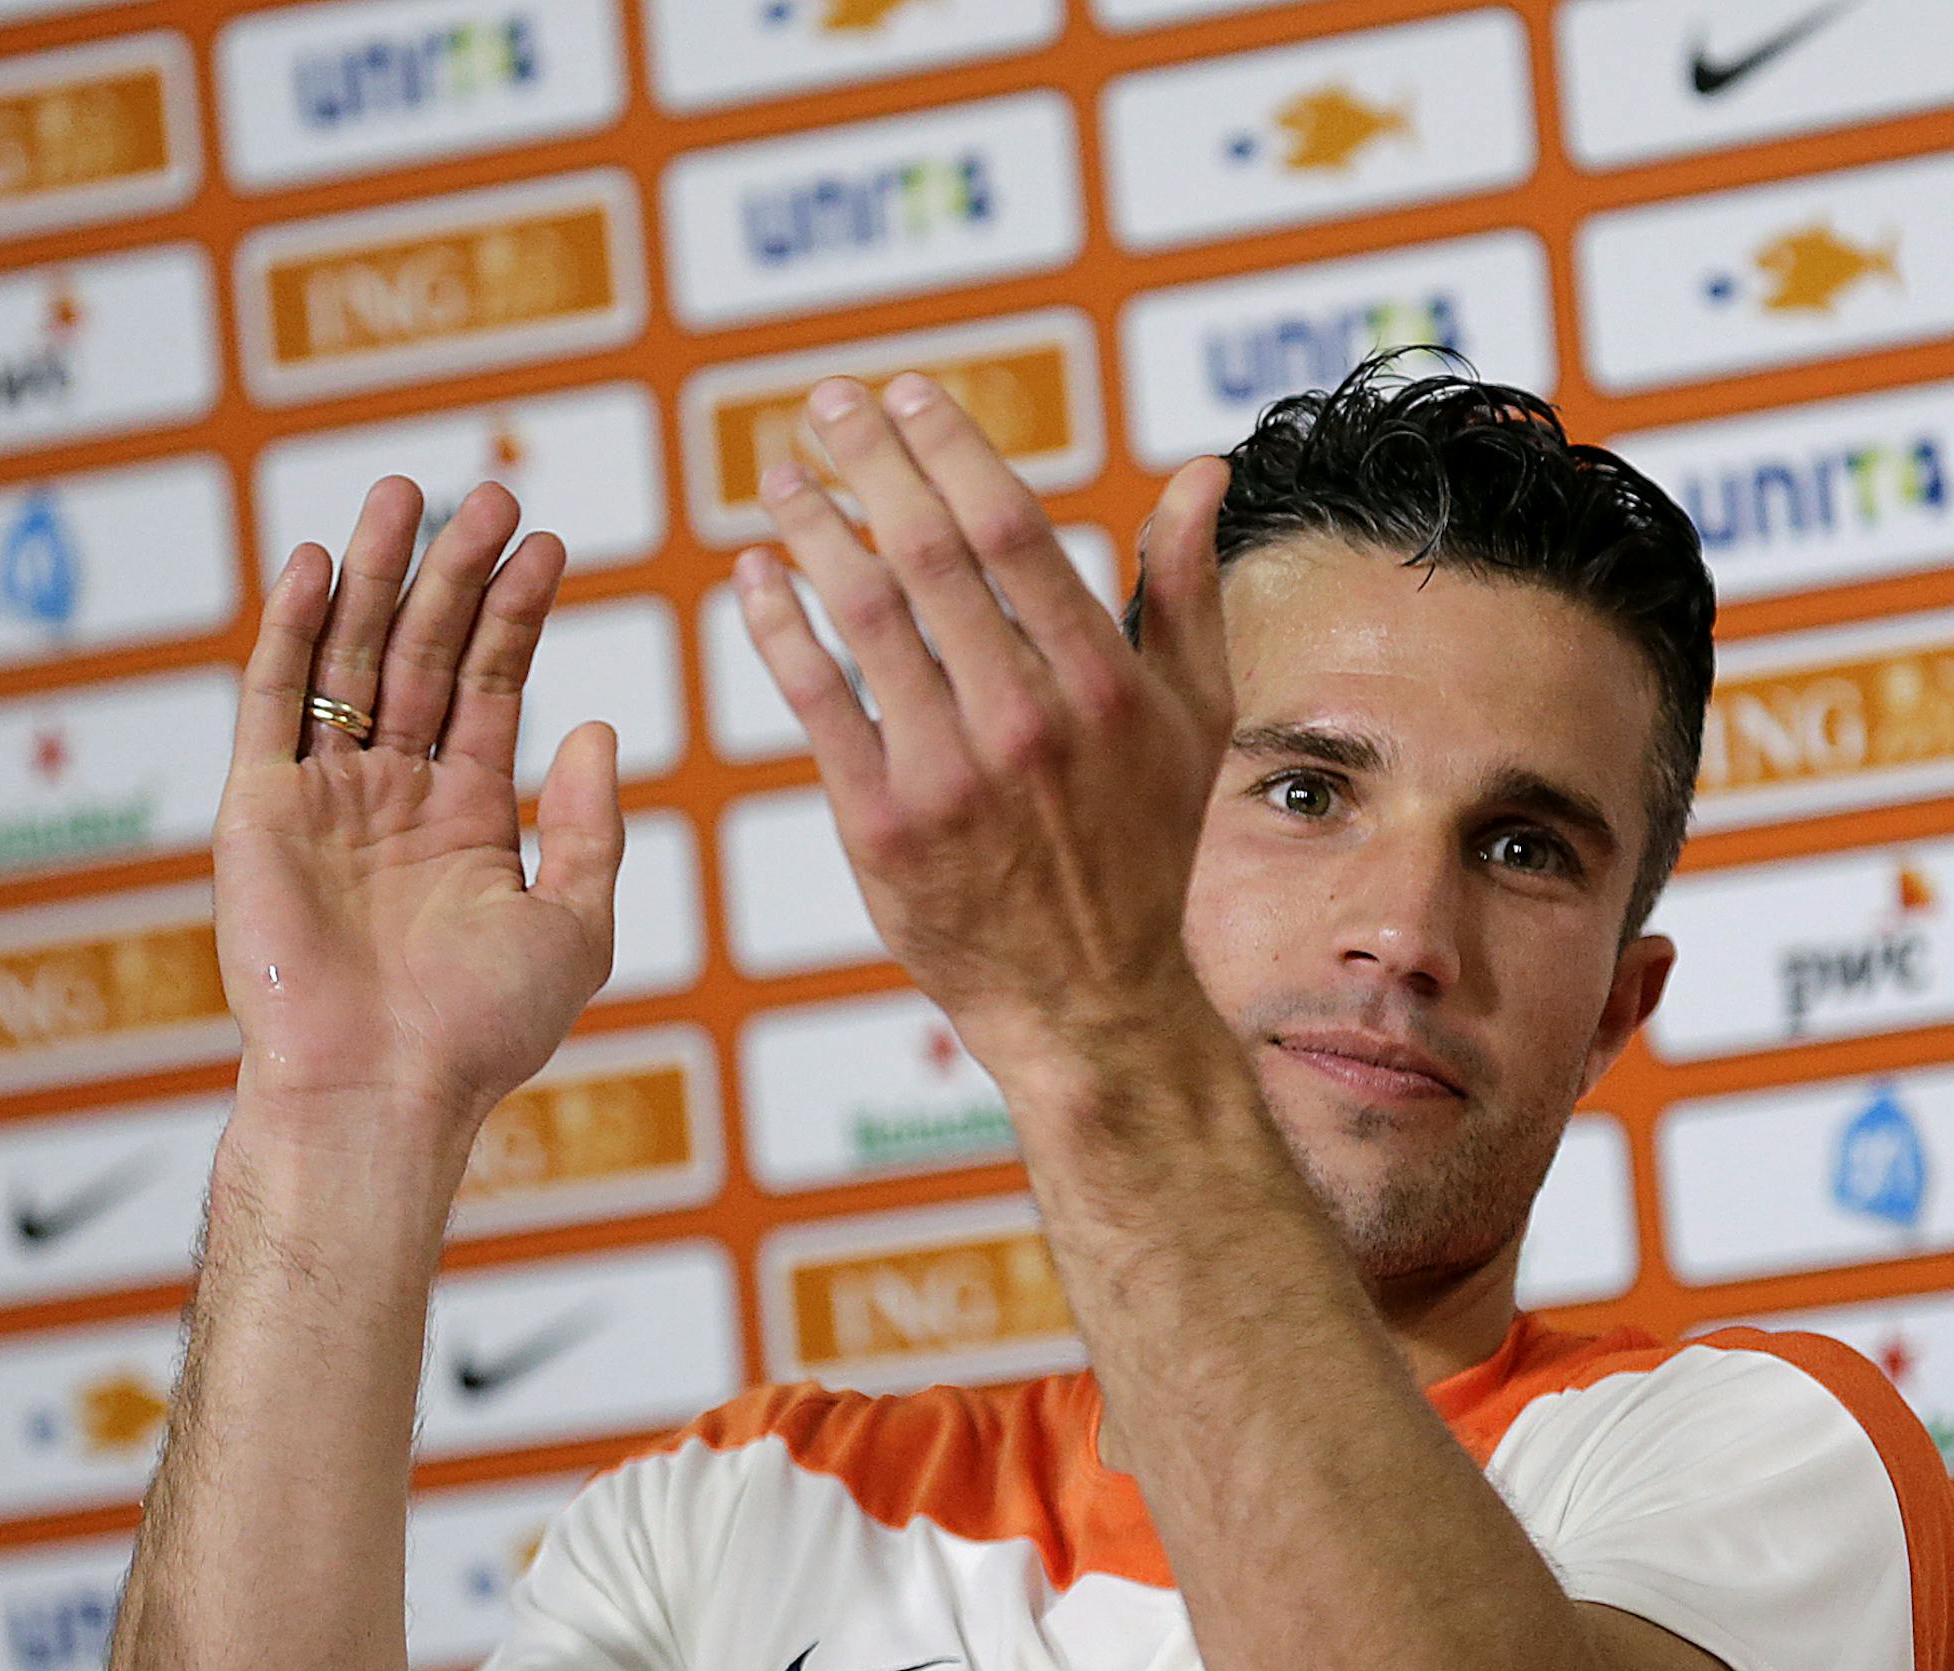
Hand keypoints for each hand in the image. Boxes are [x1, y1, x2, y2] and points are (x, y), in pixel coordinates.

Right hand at [211, 478, 624, 1124]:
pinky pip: (270, 703)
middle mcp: (396, 796)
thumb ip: (590, 824)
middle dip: (458, 574)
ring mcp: (326, 797)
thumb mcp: (578, 923)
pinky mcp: (259, 809)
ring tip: (410, 493)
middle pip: (426, 654)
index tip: (553, 545)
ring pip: (349, 658)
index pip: (494, 688)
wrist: (387, 1088)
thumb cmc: (486, 1029)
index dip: (521, 615)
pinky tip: (318, 563)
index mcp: (469, 818)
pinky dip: (288, 630)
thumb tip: (594, 723)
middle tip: (492, 492)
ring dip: (379, 575)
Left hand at [736, 372, 1231, 1071]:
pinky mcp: (884, 827)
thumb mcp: (1195, 719)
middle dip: (868, 460)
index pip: (1011, 529)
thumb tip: (1198, 472)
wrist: (1090, 992)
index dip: (949, 447)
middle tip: (827, 404)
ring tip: (780, 476)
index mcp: (1102, 682)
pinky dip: (778, 627)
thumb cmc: (1144, 848)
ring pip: (864, 616)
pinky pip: (816, 702)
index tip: (907, 395)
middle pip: (929, 553)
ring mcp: (951, 775)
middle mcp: (1027, 721)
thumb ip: (1184, 590)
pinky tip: (755, 575)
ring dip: (812, 530)